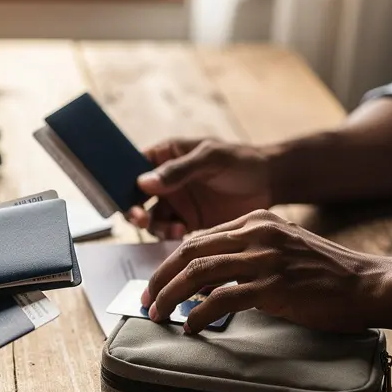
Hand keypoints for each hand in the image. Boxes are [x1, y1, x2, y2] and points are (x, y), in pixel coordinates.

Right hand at [126, 139, 273, 238]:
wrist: (270, 183)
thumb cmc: (241, 160)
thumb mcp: (210, 158)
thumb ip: (178, 170)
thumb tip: (143, 182)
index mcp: (165, 156)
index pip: (133, 167)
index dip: (122, 181)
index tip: (123, 195)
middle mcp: (164, 180)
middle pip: (135, 197)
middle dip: (133, 208)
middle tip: (141, 217)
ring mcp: (175, 202)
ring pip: (149, 217)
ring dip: (152, 225)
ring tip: (171, 227)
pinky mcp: (186, 221)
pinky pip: (167, 231)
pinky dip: (168, 234)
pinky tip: (180, 232)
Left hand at [142, 210, 386, 333]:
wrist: (370, 284)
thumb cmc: (325, 274)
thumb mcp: (281, 250)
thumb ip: (245, 255)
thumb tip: (201, 281)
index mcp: (256, 220)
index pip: (197, 238)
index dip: (169, 263)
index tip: (155, 285)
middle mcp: (257, 233)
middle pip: (189, 252)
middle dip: (160, 279)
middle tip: (147, 302)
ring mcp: (265, 258)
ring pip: (198, 274)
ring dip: (172, 297)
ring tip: (159, 316)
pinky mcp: (274, 285)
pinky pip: (222, 299)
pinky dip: (200, 314)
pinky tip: (192, 327)